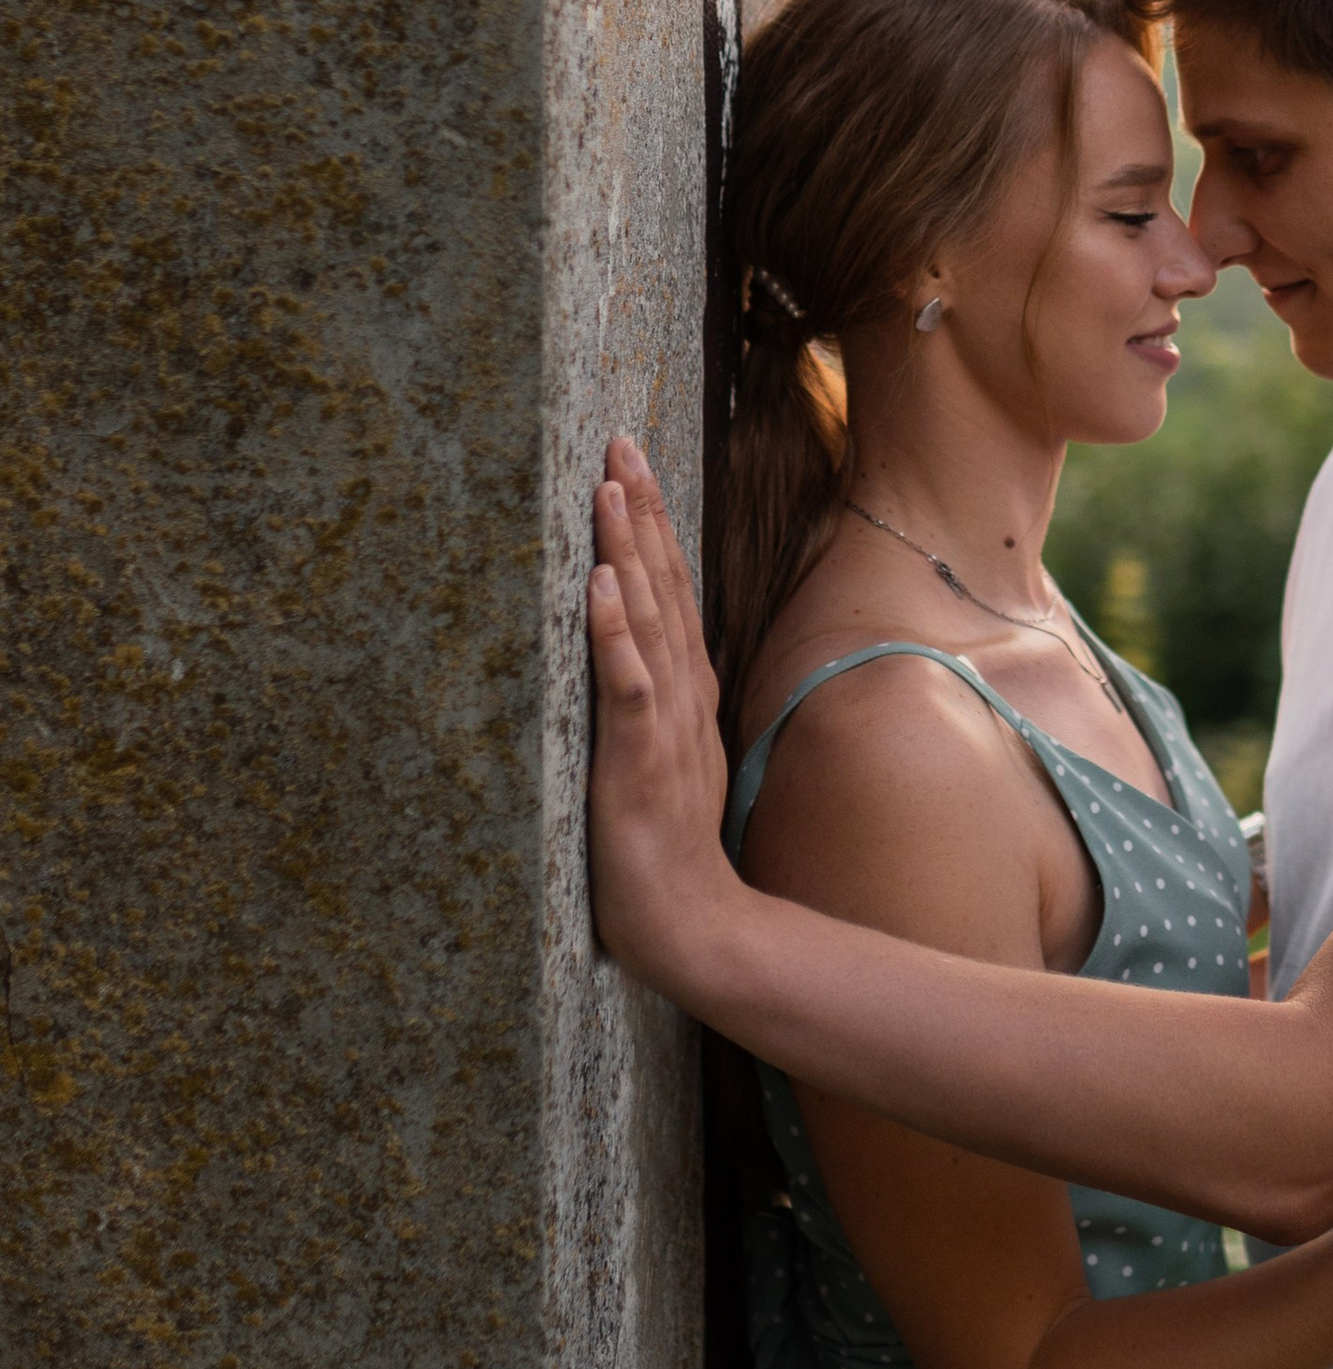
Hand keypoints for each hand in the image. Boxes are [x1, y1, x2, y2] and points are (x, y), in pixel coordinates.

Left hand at [585, 439, 731, 975]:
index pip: (668, 589)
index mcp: (684, 691)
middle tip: (619, 443)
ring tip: (610, 489)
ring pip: (647, 620)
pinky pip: (628, 688)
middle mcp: (680, 694)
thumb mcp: (663, 758)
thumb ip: (653, 703)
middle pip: (662, 585)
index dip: (651, 523)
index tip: (630, 463)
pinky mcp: (639, 762)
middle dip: (640, 511)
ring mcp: (664, 725)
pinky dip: (616, 634)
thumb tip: (635, 653)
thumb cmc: (666, 849)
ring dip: (629, 551)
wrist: (696, 925)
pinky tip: (601, 587)